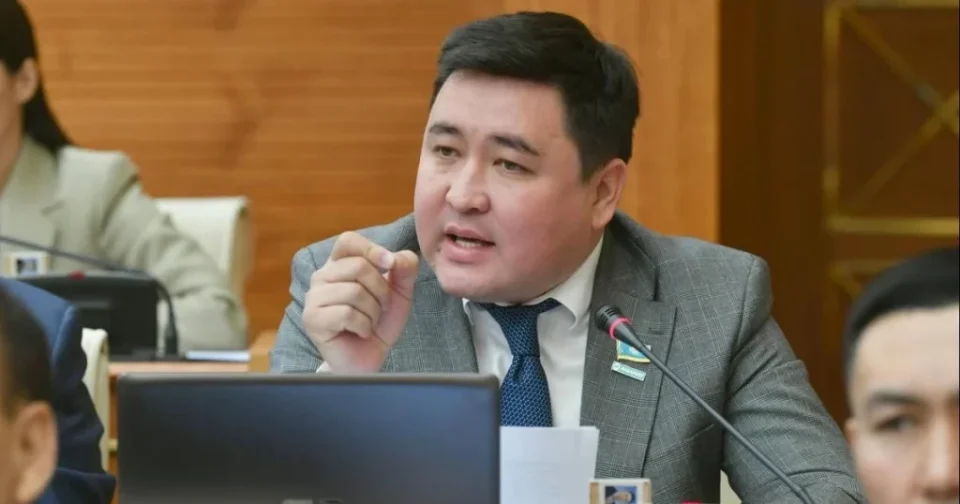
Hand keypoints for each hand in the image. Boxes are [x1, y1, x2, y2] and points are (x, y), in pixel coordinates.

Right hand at [303, 231, 418, 372]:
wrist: (368, 359)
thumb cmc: (379, 323)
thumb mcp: (399, 293)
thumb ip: (404, 269)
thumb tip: (398, 256)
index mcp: (340, 265)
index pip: (348, 241)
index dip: (372, 249)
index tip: (390, 264)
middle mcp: (322, 277)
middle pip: (358, 266)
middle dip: (381, 290)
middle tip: (381, 308)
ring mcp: (314, 298)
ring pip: (353, 291)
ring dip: (373, 311)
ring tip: (369, 322)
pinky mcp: (312, 319)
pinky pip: (346, 313)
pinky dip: (363, 325)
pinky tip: (360, 332)